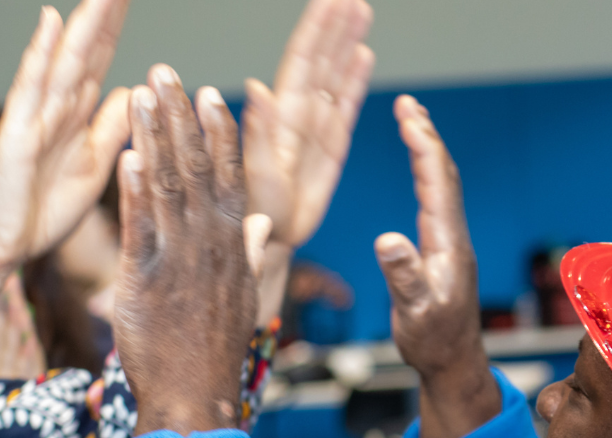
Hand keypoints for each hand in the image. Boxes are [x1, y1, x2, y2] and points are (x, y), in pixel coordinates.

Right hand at [0, 0, 134, 271]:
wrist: (1, 247)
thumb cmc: (42, 209)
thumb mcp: (94, 166)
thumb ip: (111, 129)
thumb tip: (131, 91)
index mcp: (76, 114)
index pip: (100, 57)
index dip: (115, 23)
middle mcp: (56, 105)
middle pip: (87, 47)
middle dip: (105, 10)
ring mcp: (35, 115)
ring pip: (66, 58)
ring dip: (84, 21)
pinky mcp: (18, 133)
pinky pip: (31, 87)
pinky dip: (41, 52)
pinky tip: (52, 20)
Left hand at [115, 66, 270, 435]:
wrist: (194, 400)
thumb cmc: (213, 353)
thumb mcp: (243, 298)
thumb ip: (250, 252)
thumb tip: (264, 221)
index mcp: (232, 246)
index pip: (229, 177)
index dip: (218, 133)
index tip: (209, 94)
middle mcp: (210, 246)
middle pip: (197, 169)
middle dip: (180, 117)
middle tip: (165, 73)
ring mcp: (178, 262)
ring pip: (168, 187)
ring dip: (154, 137)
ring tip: (142, 96)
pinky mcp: (144, 282)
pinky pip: (140, 229)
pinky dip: (134, 191)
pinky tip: (127, 156)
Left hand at [243, 0, 373, 247]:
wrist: (263, 242)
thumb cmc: (248, 212)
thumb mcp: (248, 171)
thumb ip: (254, 130)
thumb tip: (257, 88)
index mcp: (279, 115)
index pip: (301, 60)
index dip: (316, 28)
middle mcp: (297, 115)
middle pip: (320, 60)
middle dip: (335, 26)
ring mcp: (316, 129)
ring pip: (335, 76)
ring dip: (347, 44)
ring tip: (360, 11)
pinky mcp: (331, 149)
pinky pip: (346, 108)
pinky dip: (355, 81)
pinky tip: (363, 56)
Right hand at [373, 95, 500, 437]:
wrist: (451, 364)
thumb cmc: (431, 342)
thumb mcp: (413, 311)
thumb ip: (403, 276)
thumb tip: (388, 240)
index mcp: (447, 244)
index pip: (437, 183)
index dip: (423, 146)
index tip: (408, 115)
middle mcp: (453, 237)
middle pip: (444, 174)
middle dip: (426, 135)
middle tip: (408, 104)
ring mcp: (450, 242)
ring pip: (442, 184)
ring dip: (428, 150)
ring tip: (413, 121)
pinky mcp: (444, 250)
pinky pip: (437, 200)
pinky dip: (427, 173)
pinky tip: (420, 169)